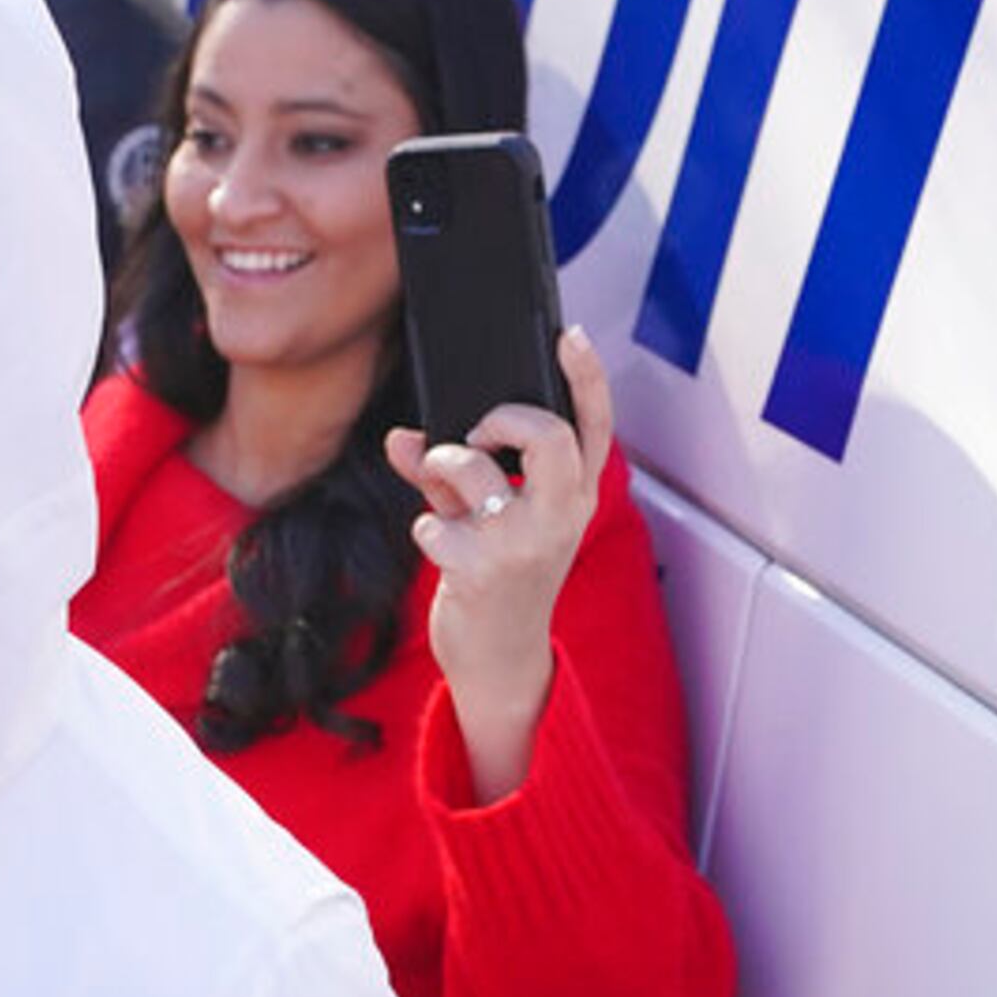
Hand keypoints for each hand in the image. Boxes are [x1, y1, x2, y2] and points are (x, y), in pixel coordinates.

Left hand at [390, 325, 616, 802]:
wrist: (501, 661)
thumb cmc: (497, 579)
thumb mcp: (488, 522)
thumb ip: (450, 476)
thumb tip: (402, 438)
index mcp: (574, 497)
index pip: (594, 426)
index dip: (586, 377)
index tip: (567, 335)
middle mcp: (560, 517)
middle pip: (547, 435)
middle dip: (502, 418)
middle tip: (477, 433)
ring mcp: (523, 545)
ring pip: (477, 471)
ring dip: (443, 465)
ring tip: (438, 483)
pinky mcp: (483, 572)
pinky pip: (434, 522)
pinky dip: (424, 526)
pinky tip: (437, 546)